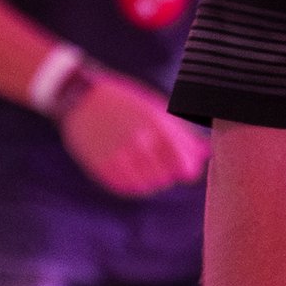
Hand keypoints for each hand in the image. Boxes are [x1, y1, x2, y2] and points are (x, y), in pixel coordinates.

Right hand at [63, 73, 209, 197]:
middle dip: (168, 173)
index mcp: (157, 125)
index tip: (183, 168)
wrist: (79, 97)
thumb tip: (206, 152)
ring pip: (147, 186)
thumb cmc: (123, 101)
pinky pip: (126, 188)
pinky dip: (131, 183)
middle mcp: (139, 142)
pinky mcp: (102, 166)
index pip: (184, 166)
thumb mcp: (155, 109)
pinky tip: (129, 169)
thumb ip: (181, 133)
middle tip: (159, 162)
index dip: (187, 170)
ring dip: (150, 180)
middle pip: (167, 177)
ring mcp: (119, 155)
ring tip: (143, 164)